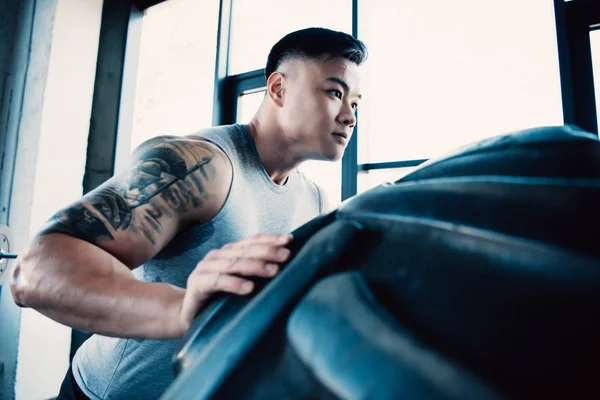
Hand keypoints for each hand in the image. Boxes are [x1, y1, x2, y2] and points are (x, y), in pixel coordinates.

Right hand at [178, 233, 292, 329]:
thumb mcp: (241, 281)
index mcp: (229, 252)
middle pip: (245, 250)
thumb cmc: (220, 298)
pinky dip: (234, 284)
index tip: (290, 240)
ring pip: (233, 263)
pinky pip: (217, 281)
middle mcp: (217, 256)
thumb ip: (256, 271)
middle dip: (268, 251)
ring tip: (274, 271)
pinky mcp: (197, 284)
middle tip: (286, 256)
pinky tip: (249, 288)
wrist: (188, 314)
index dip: (270, 239)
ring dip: (255, 266)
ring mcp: (205, 268)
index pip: (252, 241)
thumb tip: (285, 266)